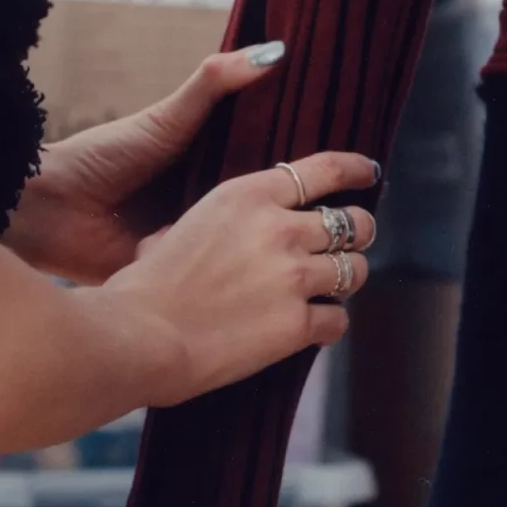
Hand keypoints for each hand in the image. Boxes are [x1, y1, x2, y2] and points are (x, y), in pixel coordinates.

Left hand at [7, 44, 331, 283]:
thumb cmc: (104, 156)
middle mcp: (210, 206)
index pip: (277, 170)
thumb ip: (215, 83)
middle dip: (305, 222)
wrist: (49, 212)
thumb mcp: (168, 118)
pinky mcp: (179, 275)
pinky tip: (276, 292)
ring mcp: (197, 243)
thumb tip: (276, 51)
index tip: (361, 177)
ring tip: (324, 261)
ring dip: (275, 257)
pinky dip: (238, 285)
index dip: (313, 177)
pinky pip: (219, 282)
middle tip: (356, 226)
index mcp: (212, 164)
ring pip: (251, 251)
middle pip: (272, 214)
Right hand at [104, 149, 379, 408]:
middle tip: (349, 245)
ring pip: (355, 270)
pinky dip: (329, 325)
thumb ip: (213, 223)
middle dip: (358, 234)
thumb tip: (203, 233)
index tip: (370, 172)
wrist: (136, 336)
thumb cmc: (144, 286)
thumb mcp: (179, 227)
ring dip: (345, 279)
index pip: (325, 169)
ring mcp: (293, 276)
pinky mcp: (296, 324)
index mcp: (249, 194)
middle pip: (353, 223)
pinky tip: (316, 329)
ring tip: (331, 289)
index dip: (356, 169)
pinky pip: (338, 320)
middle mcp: (281, 228)